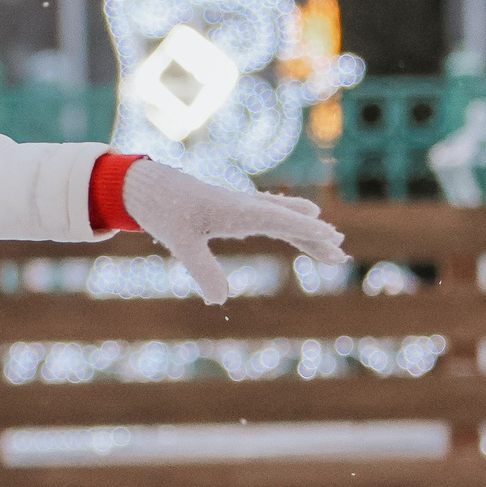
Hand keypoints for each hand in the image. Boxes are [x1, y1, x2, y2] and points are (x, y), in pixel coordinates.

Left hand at [120, 158, 348, 304]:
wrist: (145, 185)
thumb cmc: (163, 209)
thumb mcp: (180, 242)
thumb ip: (202, 269)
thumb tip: (220, 301)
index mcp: (236, 210)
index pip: (279, 220)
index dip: (306, 230)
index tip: (332, 237)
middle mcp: (243, 205)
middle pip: (288, 220)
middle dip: (314, 236)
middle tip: (341, 253)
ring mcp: (239, 206)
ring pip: (281, 217)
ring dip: (304, 230)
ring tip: (330, 243)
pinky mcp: (231, 208)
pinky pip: (268, 215)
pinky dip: (286, 222)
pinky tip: (294, 226)